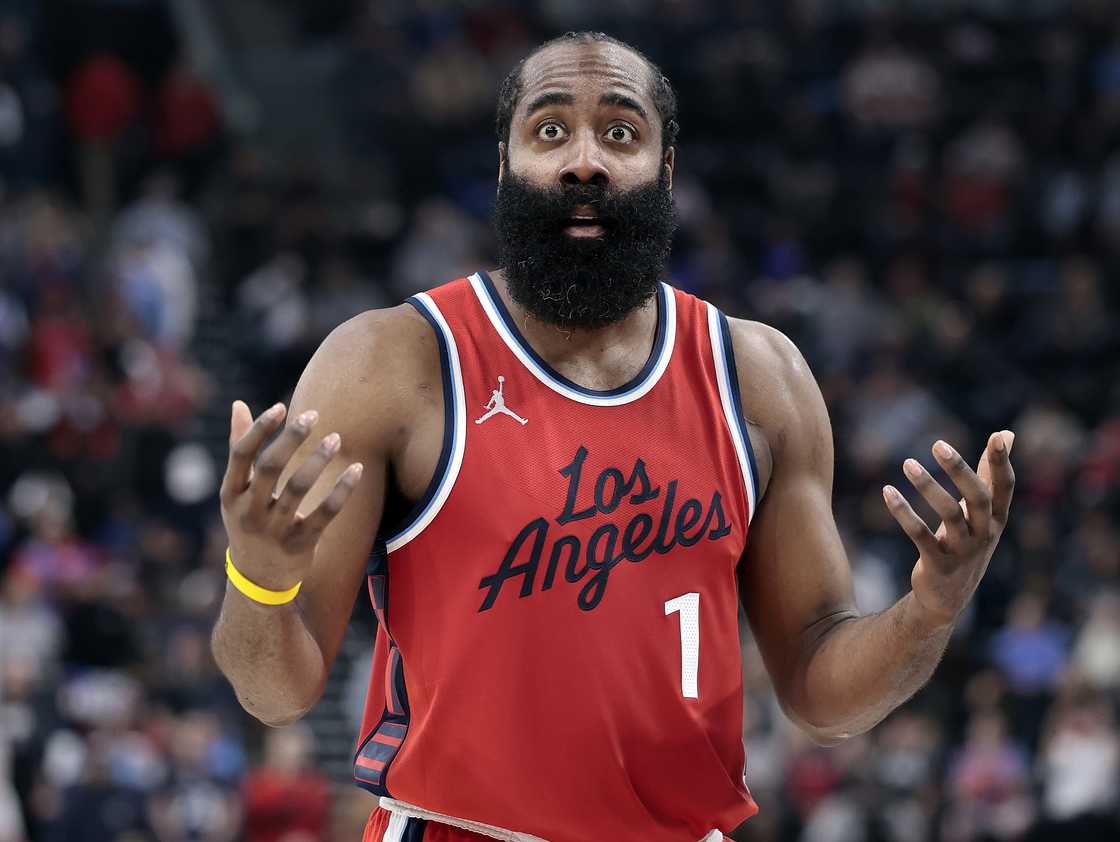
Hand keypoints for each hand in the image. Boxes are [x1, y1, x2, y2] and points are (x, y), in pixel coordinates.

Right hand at [220, 400, 362, 591]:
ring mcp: (274, 530)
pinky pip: (325, 513)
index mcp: (231, 494)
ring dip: (319, 460)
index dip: (259, 429)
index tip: (281, 407)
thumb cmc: (249, 521)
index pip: (241, 455)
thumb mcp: (236, 491)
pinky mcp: (300, 544)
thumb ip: (239, 448)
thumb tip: (239, 404)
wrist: (258, 580)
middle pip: (270, 467)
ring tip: (337, 438)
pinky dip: (342, 490)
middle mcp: (248, 511)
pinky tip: (356, 469)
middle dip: (292, 439)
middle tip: (314, 415)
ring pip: (298, 489)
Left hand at [883, 431, 1015, 628]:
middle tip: (937, 444)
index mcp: (996, 519)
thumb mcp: (982, 512)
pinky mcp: (938, 564)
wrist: (947, 597)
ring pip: (949, 514)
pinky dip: (904, 513)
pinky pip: (920, 535)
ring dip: (928, 487)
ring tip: (906, 463)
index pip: (1004, 488)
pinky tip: (887, 492)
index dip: (1002, 464)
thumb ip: (990, 474)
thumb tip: (1007, 433)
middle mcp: (984, 534)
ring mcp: (962, 551)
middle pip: (978, 498)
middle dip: (959, 470)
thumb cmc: (966, 542)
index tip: (997, 437)